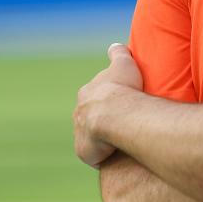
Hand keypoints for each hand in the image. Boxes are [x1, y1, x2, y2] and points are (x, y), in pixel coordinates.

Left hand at [74, 43, 143, 167]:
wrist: (115, 116)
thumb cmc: (122, 89)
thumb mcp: (123, 64)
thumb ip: (118, 54)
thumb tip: (115, 46)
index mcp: (87, 94)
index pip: (95, 96)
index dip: (107, 99)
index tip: (120, 102)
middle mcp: (79, 113)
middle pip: (89, 117)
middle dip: (101, 119)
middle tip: (121, 123)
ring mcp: (80, 134)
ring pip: (91, 137)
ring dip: (102, 138)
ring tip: (120, 141)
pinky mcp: (84, 152)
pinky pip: (94, 155)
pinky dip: (103, 154)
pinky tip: (117, 154)